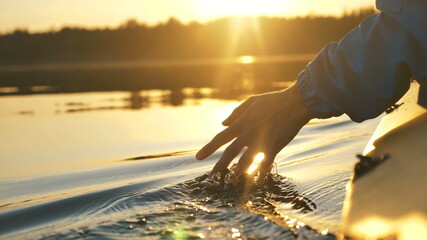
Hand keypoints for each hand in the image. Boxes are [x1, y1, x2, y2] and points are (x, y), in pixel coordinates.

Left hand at [196, 84, 312, 176]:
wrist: (296, 103)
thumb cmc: (274, 101)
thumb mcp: (252, 102)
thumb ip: (236, 113)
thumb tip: (223, 123)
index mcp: (242, 123)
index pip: (220, 138)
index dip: (208, 148)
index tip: (198, 158)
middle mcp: (248, 133)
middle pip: (229, 153)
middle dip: (219, 166)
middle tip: (210, 176)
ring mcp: (260, 141)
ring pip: (245, 162)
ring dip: (237, 172)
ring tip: (231, 180)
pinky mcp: (273, 148)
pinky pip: (263, 164)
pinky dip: (260, 170)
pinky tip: (257, 177)